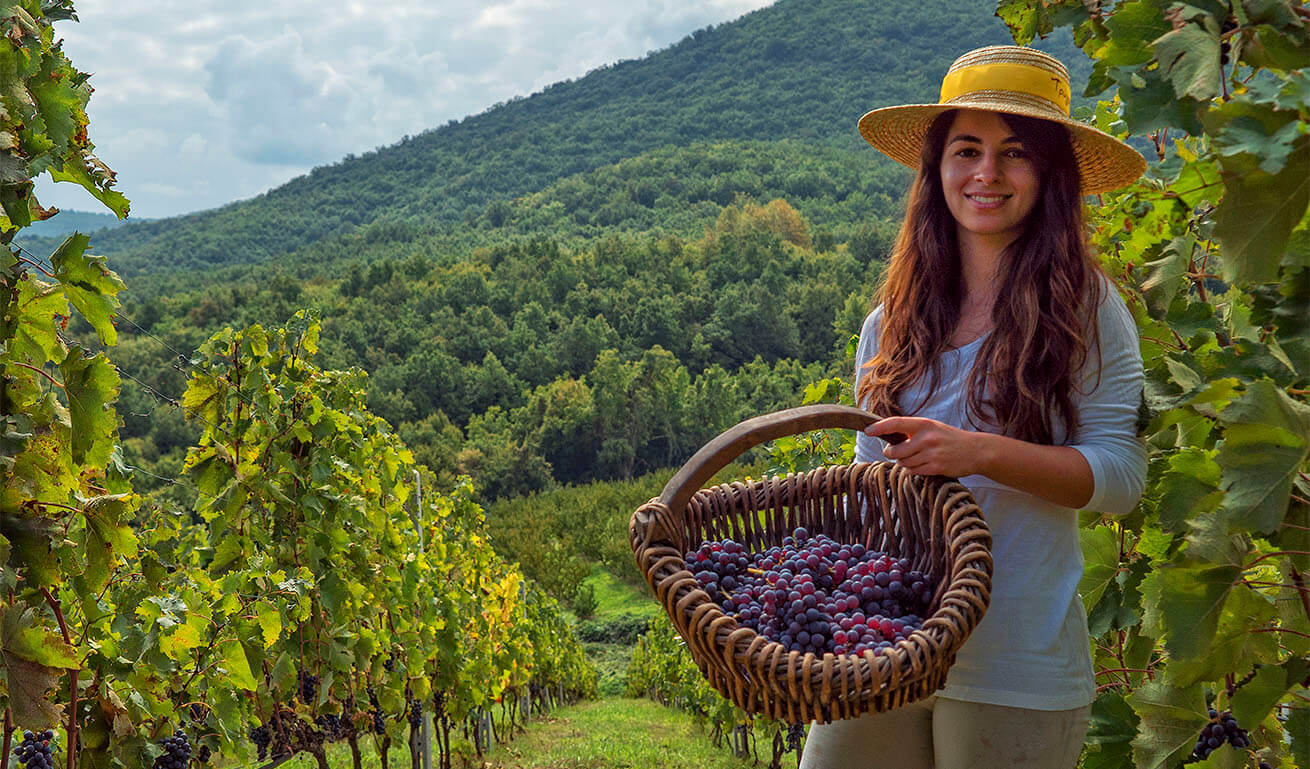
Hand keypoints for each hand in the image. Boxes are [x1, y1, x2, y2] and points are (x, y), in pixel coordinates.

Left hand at [864, 416, 985, 477]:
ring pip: (903, 463)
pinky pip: (913, 472)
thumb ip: (913, 431)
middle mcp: (927, 438)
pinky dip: (913, 470)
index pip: (896, 423)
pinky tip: (922, 465)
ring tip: (915, 458)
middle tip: (894, 452)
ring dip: (904, 463)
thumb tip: (888, 437)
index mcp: (925, 424)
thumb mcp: (933, 428)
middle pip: (895, 450)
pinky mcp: (936, 468)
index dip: (880, 427)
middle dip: (891, 454)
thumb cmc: (950, 438)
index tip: (867, 430)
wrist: (976, 450)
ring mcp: (932, 454)